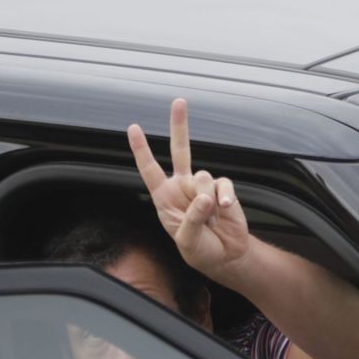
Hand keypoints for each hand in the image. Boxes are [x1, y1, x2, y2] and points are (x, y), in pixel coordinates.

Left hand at [127, 97, 250, 277]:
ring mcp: (202, 187)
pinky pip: (223, 184)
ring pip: (203, 177)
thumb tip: (205, 196)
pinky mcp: (222, 189)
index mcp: (164, 198)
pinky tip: (225, 210)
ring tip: (211, 221)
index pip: (150, 170)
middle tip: (179, 102)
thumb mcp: (188, 241)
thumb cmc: (199, 250)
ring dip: (207, 201)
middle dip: (180, 125)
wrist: (225, 256)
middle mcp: (182, 187)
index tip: (133, 128)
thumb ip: (193, 219)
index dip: (141, 150)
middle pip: (180, 150)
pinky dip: (225, 197)